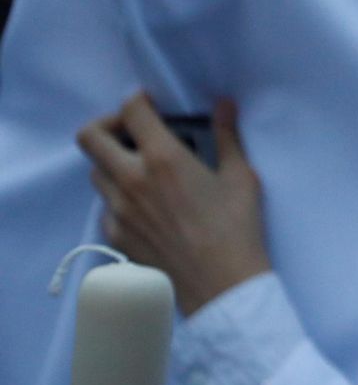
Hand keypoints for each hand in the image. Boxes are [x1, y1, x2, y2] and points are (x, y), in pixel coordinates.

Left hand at [77, 95, 270, 316]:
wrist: (220, 285)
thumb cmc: (237, 227)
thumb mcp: (241, 177)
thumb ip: (228, 136)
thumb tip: (224, 105)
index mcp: (163, 158)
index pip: (130, 110)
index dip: (138, 99)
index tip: (150, 103)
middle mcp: (130, 179)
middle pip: (89, 136)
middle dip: (108, 125)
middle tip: (134, 133)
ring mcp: (117, 210)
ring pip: (96, 171)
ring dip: (113, 162)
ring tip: (144, 170)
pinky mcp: (115, 235)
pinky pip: (105, 206)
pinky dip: (120, 197)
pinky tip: (148, 206)